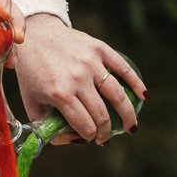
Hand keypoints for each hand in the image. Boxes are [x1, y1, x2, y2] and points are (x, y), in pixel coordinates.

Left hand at [13, 13, 148, 144]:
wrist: (34, 36)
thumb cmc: (32, 74)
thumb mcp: (31, 103)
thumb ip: (48, 127)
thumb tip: (76, 140)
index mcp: (59, 94)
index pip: (84, 125)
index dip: (91, 137)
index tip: (91, 139)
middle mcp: (77, 78)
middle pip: (102, 114)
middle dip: (106, 132)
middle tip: (106, 137)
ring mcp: (90, 63)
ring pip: (118, 95)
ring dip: (128, 116)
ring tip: (131, 128)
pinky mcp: (99, 49)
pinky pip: (123, 69)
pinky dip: (137, 84)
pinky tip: (144, 97)